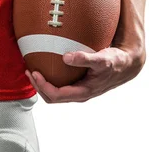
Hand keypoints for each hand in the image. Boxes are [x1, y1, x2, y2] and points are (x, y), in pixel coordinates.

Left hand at [25, 46, 144, 102]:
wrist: (126, 64)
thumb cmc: (115, 62)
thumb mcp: (102, 59)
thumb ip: (85, 58)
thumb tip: (66, 57)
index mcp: (83, 92)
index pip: (56, 95)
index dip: (42, 86)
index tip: (34, 72)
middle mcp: (79, 94)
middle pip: (52, 97)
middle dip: (38, 86)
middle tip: (28, 71)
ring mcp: (78, 90)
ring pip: (55, 93)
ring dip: (41, 84)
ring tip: (32, 70)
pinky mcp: (78, 84)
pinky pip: (60, 86)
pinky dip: (49, 78)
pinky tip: (45, 66)